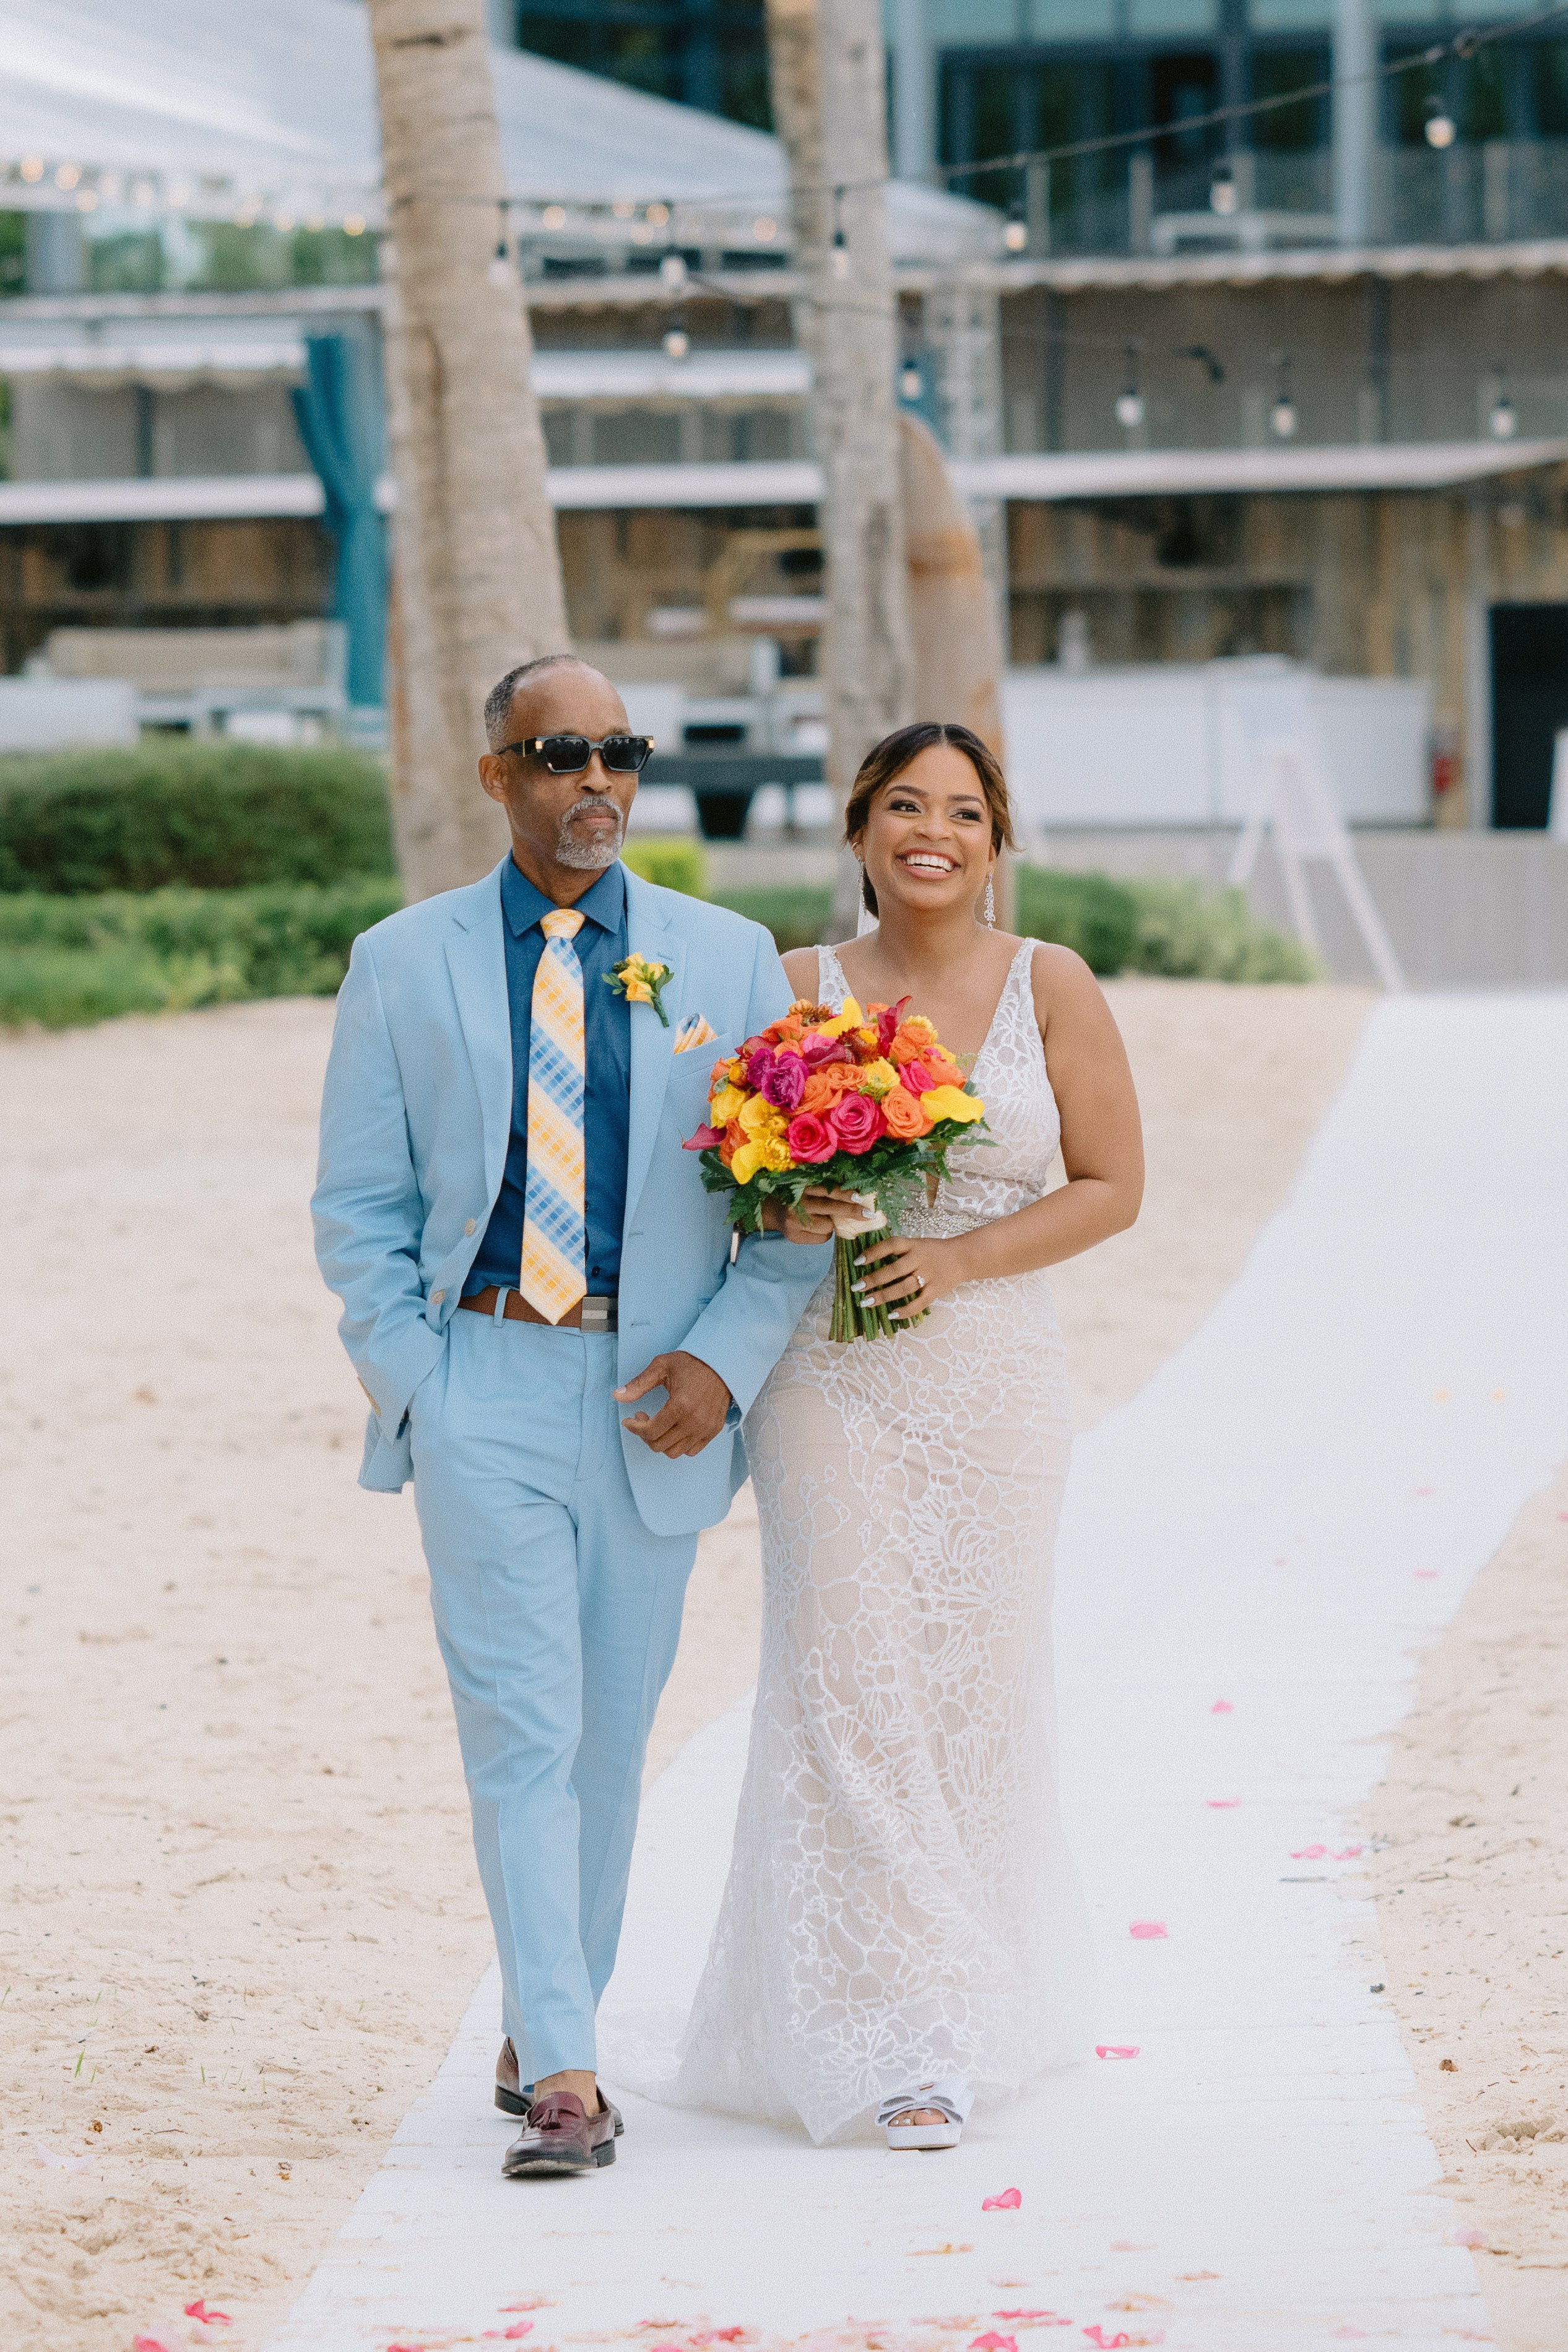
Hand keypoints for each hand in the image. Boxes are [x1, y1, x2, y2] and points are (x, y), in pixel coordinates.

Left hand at [615, 1351, 732, 1457]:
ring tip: (658, 1424)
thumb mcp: (661, 1366)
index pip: (650, 1431)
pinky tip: (673, 1429)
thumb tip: (616, 1396)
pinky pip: (691, 1451)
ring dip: (660, 1441)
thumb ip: (638, 1384)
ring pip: (674, 1452)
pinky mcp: (713, 1431)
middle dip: (644, 1434)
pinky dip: (678, 1445)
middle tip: (642, 1417)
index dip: (634, 1428)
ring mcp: (705, 1428)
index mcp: (680, 1405)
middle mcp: (694, 1421)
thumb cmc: (691, 1363)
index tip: (629, 1419)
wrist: (723, 1363)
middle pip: (659, 1445)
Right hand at [762, 1187, 870, 1243]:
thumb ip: (826, 1192)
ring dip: (831, 1224)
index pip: (827, 1191)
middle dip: (851, 1211)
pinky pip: (822, 1238)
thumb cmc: (799, 1198)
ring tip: (821, 1218)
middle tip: (868, 1215)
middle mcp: (796, 1204)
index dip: (845, 1194)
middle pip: (830, 1208)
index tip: (860, 1198)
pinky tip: (814, 1228)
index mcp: (801, 1187)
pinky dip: (824, 1234)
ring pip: (827, 1226)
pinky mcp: (794, 1237)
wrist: (773, 1212)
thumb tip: (857, 1200)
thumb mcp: (809, 1189)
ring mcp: (794, 1222)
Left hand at [854, 1231, 966, 1319]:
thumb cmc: (934, 1251)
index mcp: (914, 1245)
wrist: (964, 1257)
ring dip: (884, 1296)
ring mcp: (929, 1276)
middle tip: (857, 1287)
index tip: (857, 1262)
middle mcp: (920, 1259)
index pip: (892, 1245)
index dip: (874, 1252)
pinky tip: (890, 1314)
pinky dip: (905, 1310)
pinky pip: (919, 1303)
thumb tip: (870, 1259)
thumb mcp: (917, 1243)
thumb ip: (898, 1250)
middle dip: (874, 1279)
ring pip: (904, 1288)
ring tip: (866, 1302)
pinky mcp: (936, 1291)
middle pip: (895, 1270)